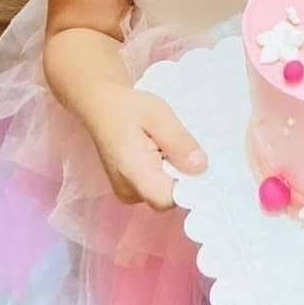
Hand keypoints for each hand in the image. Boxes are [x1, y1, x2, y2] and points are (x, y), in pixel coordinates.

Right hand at [84, 85, 207, 210]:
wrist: (102, 106)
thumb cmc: (129, 108)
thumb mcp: (159, 116)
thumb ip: (179, 142)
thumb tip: (201, 167)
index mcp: (132, 174)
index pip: (168, 198)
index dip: (188, 185)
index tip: (200, 162)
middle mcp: (128, 191)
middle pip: (168, 198)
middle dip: (183, 176)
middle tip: (185, 146)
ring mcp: (127, 193)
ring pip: (163, 193)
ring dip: (174, 173)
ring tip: (172, 146)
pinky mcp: (130, 188)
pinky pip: (155, 187)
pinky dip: (165, 172)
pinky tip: (164, 152)